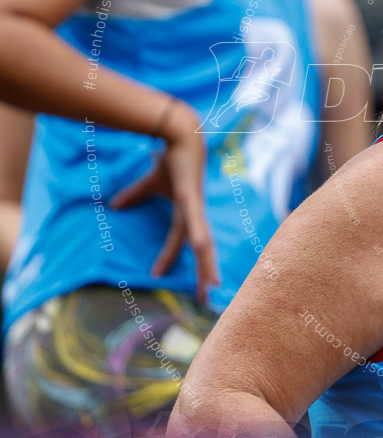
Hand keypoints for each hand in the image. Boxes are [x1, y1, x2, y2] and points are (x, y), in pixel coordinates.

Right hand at [111, 101, 219, 301]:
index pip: (179, 243)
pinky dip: (199, 235)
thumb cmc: (170, 161)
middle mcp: (194, 215)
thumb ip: (134, 196)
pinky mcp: (192, 198)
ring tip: (212, 286)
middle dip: (204, 274)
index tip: (156, 275)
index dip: (169, 258)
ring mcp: (195, 208)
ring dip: (208, 264)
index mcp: (186, 214)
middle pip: (201, 250)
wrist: (181, 138)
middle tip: (206, 299)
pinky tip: (202, 249)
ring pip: (203, 242)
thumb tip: (113, 206)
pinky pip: (195, 222)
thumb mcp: (149, 184)